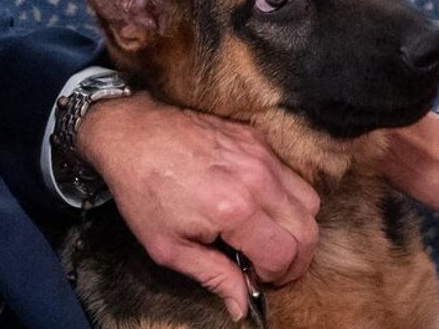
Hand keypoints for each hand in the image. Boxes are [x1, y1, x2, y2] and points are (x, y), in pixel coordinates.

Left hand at [76, 91, 319, 321]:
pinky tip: (257, 205)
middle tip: (268, 265)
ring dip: (296, 225)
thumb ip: (213, 276)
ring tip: (266, 235)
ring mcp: (260, 154)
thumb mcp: (168, 246)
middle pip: (308, 230)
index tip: (257, 278)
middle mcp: (256, 179)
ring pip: (309, 200)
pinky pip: (291, 174)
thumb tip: (242, 306)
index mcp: (234, 209)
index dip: (276, 276)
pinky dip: (285, 196)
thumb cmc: (142, 190)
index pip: (285, 255)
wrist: (129, 133)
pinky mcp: (256, 138)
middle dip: (295, 258)